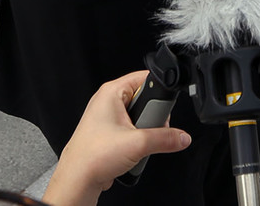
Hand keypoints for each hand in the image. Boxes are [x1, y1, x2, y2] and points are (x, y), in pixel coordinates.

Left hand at [43, 71, 190, 205]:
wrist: (77, 181)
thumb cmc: (92, 157)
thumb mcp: (138, 144)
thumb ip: (166, 138)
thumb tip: (182, 137)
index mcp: (111, 92)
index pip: (145, 78)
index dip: (158, 92)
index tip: (162, 108)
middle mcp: (108, 101)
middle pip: (145, 98)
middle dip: (153, 116)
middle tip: (149, 129)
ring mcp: (108, 118)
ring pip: (140, 116)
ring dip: (145, 131)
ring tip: (139, 143)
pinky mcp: (109, 133)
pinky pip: (133, 129)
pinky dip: (137, 140)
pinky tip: (134, 150)